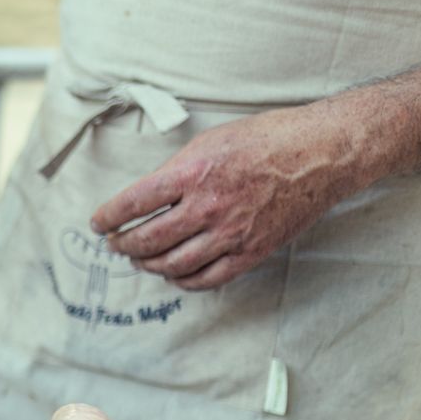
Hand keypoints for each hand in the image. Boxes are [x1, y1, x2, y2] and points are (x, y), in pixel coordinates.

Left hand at [90, 104, 360, 289]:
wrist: (322, 153)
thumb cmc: (266, 139)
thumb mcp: (210, 141)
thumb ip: (175, 171)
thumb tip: (146, 198)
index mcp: (192, 173)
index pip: (132, 203)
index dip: (108, 218)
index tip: (98, 224)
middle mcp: (208, 206)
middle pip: (147, 240)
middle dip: (122, 245)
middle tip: (114, 244)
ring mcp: (231, 233)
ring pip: (172, 264)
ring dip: (148, 265)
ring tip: (139, 259)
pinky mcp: (251, 252)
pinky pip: (207, 279)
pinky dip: (183, 280)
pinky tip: (173, 273)